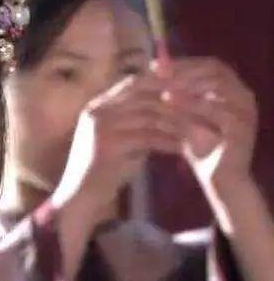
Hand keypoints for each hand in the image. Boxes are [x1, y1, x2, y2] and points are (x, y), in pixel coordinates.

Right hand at [53, 69, 184, 220]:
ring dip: (175, 121)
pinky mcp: (108, 145)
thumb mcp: (119, 139)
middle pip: (143, 95)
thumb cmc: (102, 170)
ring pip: (148, 115)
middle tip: (200, 105)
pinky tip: (182, 148)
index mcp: (98, 105)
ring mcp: (100, 127)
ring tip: (197, 128)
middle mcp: (97, 111)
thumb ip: (138, 121)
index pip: (134, 82)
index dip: (163, 83)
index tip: (190, 90)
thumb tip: (170, 104)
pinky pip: (147, 137)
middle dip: (174, 100)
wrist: (79, 198)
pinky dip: (167, 142)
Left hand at [165, 57, 258, 195]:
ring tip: (161, 89)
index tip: (155, 66)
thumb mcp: (184, 119)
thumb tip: (149, 73)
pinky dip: (192, 104)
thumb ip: (174, 98)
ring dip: (187, 85)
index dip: (182, 64)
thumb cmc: (200, 148)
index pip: (210, 65)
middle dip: (184, 71)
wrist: (220, 180)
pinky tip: (170, 104)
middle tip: (158, 74)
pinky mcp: (243, 127)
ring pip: (217, 86)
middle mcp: (244, 96)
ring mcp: (247, 110)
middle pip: (215, 69)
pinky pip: (217, 109)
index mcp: (234, 90)